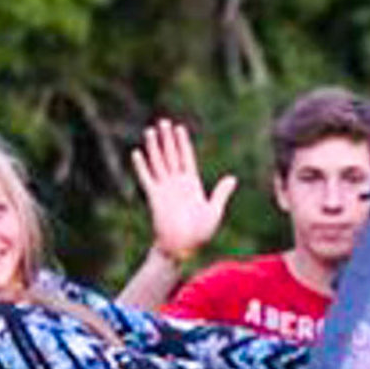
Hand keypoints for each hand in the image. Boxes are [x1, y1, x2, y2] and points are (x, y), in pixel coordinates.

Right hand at [129, 119, 234, 263]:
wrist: (183, 247)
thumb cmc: (200, 233)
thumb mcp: (214, 210)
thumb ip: (221, 193)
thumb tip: (232, 178)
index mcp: (192, 184)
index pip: (186, 157)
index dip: (182, 143)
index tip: (179, 128)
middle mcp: (177, 183)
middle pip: (171, 155)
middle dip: (167, 139)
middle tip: (163, 121)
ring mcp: (165, 188)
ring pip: (158, 162)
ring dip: (154, 147)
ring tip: (150, 130)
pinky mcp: (154, 196)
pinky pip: (147, 178)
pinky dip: (142, 166)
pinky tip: (137, 152)